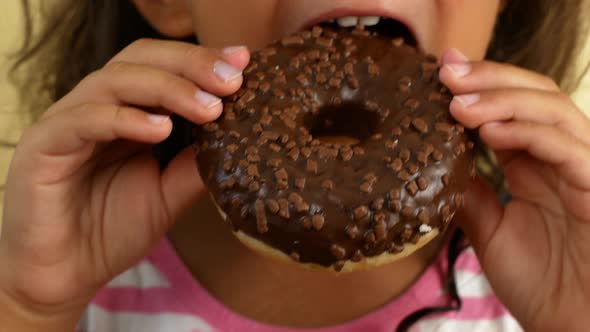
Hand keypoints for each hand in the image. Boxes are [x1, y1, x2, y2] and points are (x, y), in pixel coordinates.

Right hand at [0, 39, 248, 327]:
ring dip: (167, 88)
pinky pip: (84, 119)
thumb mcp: (168, 195)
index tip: (244, 64)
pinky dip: (125, 118)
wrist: (63, 277)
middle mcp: (97, 107)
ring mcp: (68, 121)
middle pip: (141, 58)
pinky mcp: (44, 145)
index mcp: (126, 112)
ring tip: (209, 108)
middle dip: (190, 64)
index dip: (202, 61)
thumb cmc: (111, 231)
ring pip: (115, 80)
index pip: (163, 67)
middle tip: (232, 80)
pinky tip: (161, 130)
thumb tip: (239, 140)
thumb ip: (196, 166)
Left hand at [440, 49, 589, 330]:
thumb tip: (435, 161)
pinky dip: (530, 134)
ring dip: (504, 100)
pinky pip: (570, 149)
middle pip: (535, 96)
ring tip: (459, 102)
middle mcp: (563, 160)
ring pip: (554, 111)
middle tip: (447, 71)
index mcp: (538, 166)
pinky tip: (491, 131)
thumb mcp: (491, 232)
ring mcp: (585, 170)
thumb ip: (470, 194)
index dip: (479, 87)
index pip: (511, 109)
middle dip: (490, 78)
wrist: (574, 329)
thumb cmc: (543, 285)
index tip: (440, 72)